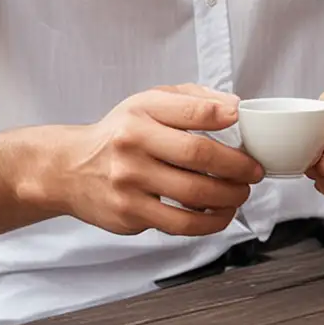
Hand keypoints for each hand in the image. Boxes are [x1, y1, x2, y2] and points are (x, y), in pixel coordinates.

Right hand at [54, 85, 263, 237]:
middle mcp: (132, 144)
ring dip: (229, 197)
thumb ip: (192, 100)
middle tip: (254, 171)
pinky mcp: (129, 214)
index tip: (242, 121)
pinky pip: (180, 224)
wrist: (69, 168)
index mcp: (140, 113)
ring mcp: (129, 182)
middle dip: (237, 166)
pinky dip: (209, 222)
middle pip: (198, 155)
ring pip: (193, 194)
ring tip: (241, 194)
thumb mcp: (147, 103)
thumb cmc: (120, 133)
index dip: (222, 115)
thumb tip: (234, 109)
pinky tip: (220, 215)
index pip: (190, 111)